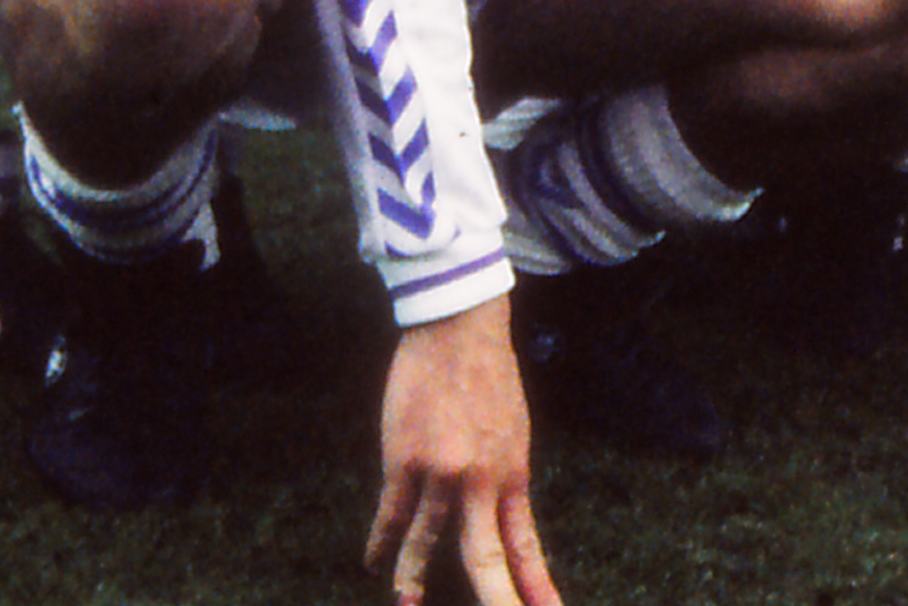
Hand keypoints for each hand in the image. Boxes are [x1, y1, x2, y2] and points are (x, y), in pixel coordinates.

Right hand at [369, 302, 563, 605]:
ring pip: (425, 543)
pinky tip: (372, 561)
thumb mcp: (513, 432)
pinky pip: (390, 514)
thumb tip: (499, 517)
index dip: (535, 586)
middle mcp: (481, 481)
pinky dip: (380, 542)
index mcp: (513, 475)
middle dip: (494, 600)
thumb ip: (503, 478)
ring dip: (412, 578)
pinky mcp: (403, 459)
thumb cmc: (489, 376)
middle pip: (485, 558)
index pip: (525, 545)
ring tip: (408, 604)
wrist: (460, 329)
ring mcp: (440, 473)